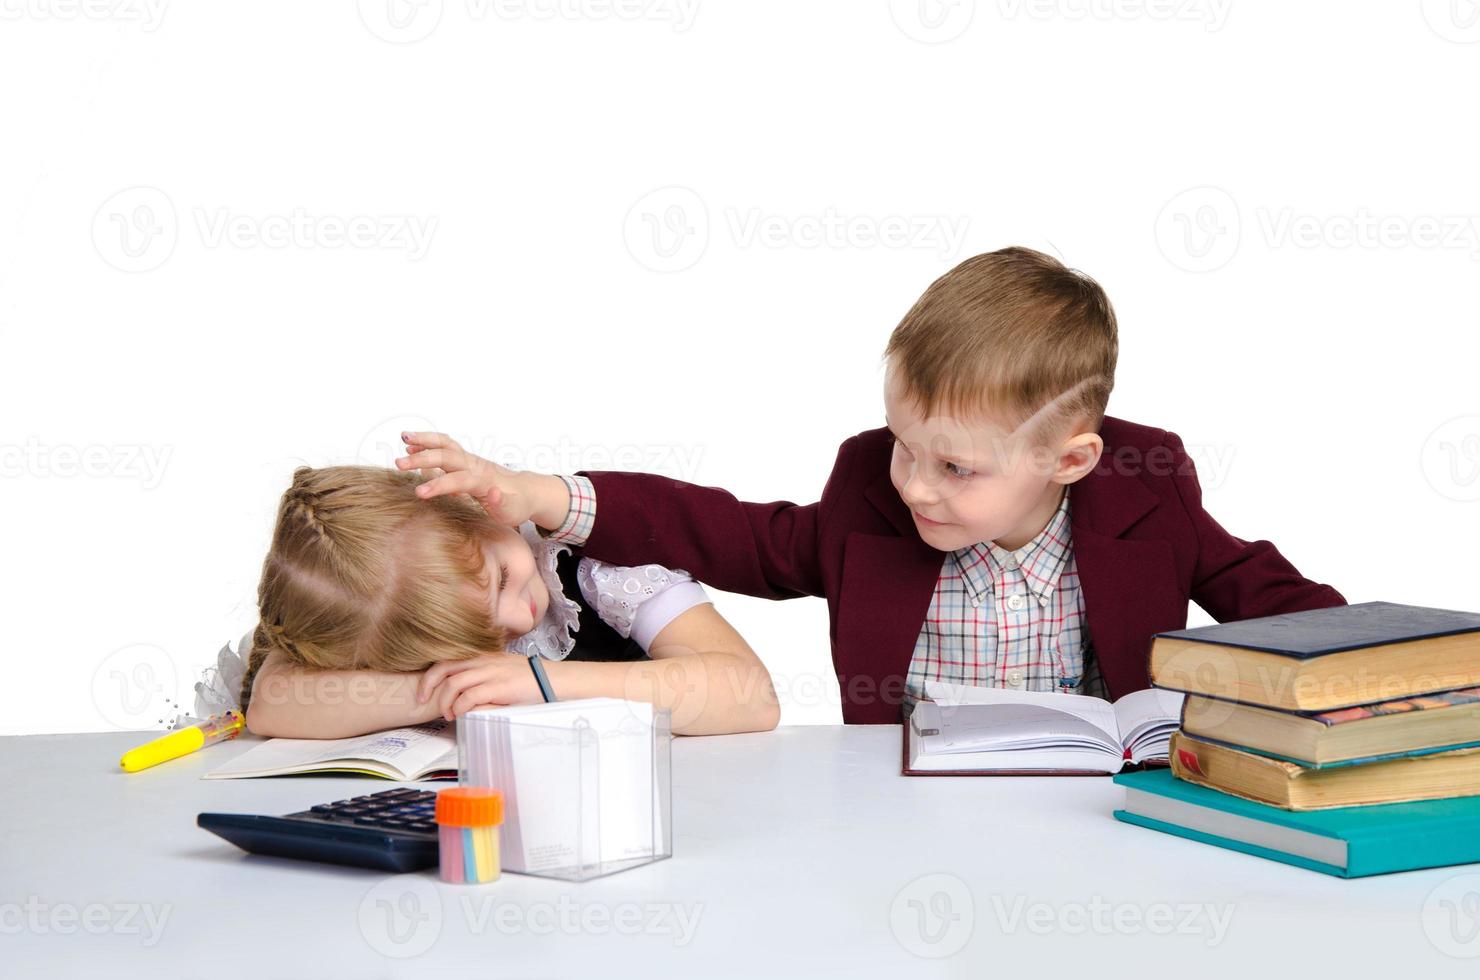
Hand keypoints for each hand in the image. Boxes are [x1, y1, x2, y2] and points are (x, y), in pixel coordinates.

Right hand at [397, 431, 538, 526]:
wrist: (524, 491)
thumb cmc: (516, 505)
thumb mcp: (512, 510)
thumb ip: (502, 503)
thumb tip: (494, 493)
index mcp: (484, 480)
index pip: (459, 480)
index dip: (439, 485)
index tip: (419, 493)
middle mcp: (475, 466)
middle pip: (448, 456)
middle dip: (423, 458)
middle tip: (399, 463)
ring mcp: (469, 461)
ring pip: (446, 445)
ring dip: (425, 440)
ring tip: (403, 438)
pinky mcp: (464, 461)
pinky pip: (445, 447)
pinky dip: (428, 443)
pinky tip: (411, 444)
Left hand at [417, 652, 541, 720]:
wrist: (555, 680)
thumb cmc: (530, 680)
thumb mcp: (503, 672)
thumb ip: (483, 678)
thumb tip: (463, 695)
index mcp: (483, 656)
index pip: (447, 660)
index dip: (430, 675)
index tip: (424, 691)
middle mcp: (484, 660)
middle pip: (445, 668)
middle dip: (428, 685)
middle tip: (424, 701)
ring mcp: (491, 672)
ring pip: (454, 683)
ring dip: (446, 701)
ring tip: (448, 714)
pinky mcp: (499, 686)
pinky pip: (470, 696)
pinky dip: (460, 707)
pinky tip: (461, 714)